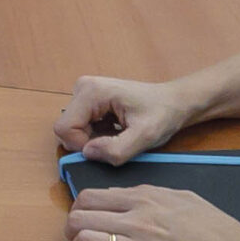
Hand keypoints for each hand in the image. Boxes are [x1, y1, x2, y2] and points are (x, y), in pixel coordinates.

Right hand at [53, 75, 196, 162]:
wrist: (174, 102)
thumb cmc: (162, 114)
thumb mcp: (145, 136)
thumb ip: (116, 149)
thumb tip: (88, 153)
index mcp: (91, 92)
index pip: (64, 128)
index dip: (81, 146)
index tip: (108, 148)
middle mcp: (82, 87)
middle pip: (66, 128)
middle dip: (88, 142)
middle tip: (116, 141)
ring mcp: (85, 92)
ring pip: (73, 128)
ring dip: (93, 139)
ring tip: (118, 134)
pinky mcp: (89, 99)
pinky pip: (81, 125)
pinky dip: (96, 134)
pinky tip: (116, 130)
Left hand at [66, 185, 239, 240]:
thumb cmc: (217, 230)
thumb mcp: (183, 197)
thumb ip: (149, 195)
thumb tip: (122, 198)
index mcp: (145, 198)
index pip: (90, 197)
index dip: (80, 208)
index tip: (84, 216)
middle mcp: (137, 222)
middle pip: (79, 220)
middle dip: (73, 229)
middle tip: (80, 236)